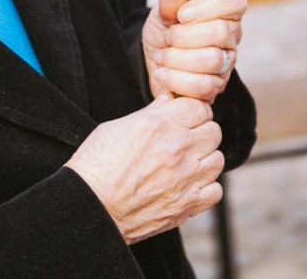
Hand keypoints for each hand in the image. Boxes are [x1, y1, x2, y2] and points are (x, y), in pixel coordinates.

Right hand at [65, 95, 224, 243]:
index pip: (199, 106)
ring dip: (204, 159)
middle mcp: (176, 150)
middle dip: (200, 132)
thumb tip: (172, 98)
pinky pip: (215, 190)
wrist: (88, 208)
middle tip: (184, 139)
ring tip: (184, 163)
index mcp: (158, 126)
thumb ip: (153, 112)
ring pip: (217, 159)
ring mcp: (185, 180)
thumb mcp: (118, 126)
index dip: (191, 111)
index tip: (183, 118)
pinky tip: (187, 184)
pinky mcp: (187, 205)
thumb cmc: (97, 165)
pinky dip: (205, 187)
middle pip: (213, 131)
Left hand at [142, 0, 246, 101]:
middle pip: (220, 31)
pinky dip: (176, 80)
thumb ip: (169, 0)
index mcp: (223, 10)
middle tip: (168, 38)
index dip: (208, 5)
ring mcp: (227, 63)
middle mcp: (231, 36)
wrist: (156, 66)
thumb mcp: (161, 14)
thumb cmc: (165, 36)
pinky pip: (204, 85)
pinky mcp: (217, 87)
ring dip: (177, 59)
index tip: (182, 14)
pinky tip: (163, 74)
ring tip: (163, 57)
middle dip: (183, 36)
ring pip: (212, 60)